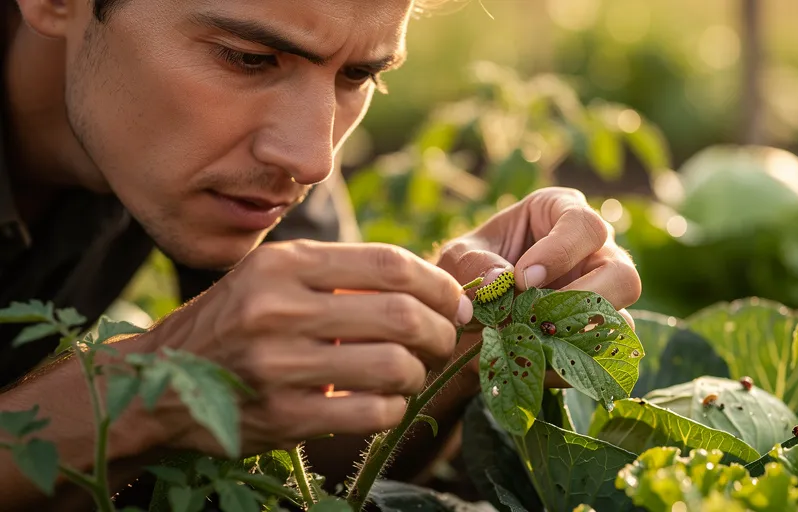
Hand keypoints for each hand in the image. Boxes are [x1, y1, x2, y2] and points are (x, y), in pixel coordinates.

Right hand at [139, 241, 473, 456]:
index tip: (457, 301)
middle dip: (442, 331)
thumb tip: (436, 288)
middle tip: (446, 341)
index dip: (439, 285)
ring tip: (411, 372)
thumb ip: (343, 274)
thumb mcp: (275, 276)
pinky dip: (393, 408)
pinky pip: (371, 412)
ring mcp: (279, 365)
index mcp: (286, 263)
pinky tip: (384, 402)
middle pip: (402, 315)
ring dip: (418, 372)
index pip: (391, 264)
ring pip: (394, 366)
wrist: (158, 381)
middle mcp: (281, 309)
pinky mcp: (282, 416)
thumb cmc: (234, 321)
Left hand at [436, 187, 641, 376]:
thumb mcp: (459, 258)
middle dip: (582, 301)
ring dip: (578, 338)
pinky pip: (602, 356)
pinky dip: (569, 365)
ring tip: (533, 342)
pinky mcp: (597, 336)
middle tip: (536, 316)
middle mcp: (595, 253)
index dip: (560, 252)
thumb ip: (474, 264)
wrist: (467, 313)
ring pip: (622, 321)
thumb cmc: (470, 269)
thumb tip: (500, 284)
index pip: (584, 225)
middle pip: (623, 274)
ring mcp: (604, 297)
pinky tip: (534, 363)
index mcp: (562, 213)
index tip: (524, 278)